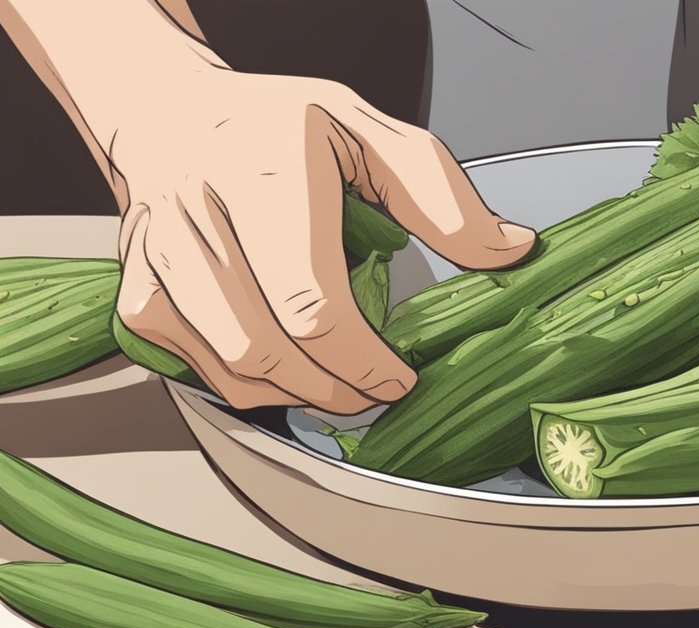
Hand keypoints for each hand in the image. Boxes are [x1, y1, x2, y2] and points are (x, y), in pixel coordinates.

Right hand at [109, 69, 534, 412]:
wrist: (171, 116)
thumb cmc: (278, 129)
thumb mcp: (371, 134)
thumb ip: (442, 197)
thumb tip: (513, 251)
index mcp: (267, 173)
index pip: (309, 304)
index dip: (362, 361)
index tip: (400, 376)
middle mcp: (200, 216)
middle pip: (265, 351)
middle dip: (334, 388)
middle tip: (375, 388)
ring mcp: (161, 261)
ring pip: (231, 371)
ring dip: (298, 393)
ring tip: (339, 380)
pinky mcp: (140, 296)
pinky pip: (201, 373)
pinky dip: (253, 386)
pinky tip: (288, 364)